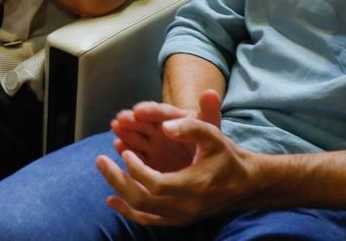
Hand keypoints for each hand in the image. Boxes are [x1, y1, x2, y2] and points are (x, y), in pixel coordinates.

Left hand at [97, 95, 261, 226]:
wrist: (245, 184)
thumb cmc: (227, 157)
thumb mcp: (213, 135)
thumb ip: (190, 126)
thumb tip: (164, 124)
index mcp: (192, 186)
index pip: (155, 183)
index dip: (136, 169)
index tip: (125, 151)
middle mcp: (185, 206)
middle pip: (142, 199)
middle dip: (117, 179)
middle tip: (99, 159)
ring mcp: (181, 216)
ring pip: (142, 211)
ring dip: (120, 192)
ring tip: (103, 170)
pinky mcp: (178, 219)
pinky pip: (149, 220)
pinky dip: (129, 212)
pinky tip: (113, 200)